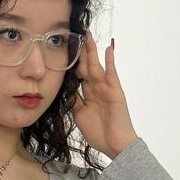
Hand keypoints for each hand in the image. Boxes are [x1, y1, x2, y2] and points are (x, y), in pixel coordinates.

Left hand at [71, 30, 137, 157]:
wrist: (115, 145)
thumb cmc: (99, 133)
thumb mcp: (79, 115)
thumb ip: (74, 102)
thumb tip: (66, 90)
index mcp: (88, 94)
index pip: (78, 75)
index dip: (72, 63)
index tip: (64, 50)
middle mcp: (97, 89)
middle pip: (87, 66)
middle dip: (81, 52)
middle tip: (75, 35)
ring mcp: (106, 89)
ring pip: (97, 66)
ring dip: (92, 51)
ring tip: (88, 35)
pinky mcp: (116, 92)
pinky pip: (112, 74)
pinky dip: (110, 61)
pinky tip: (108, 48)